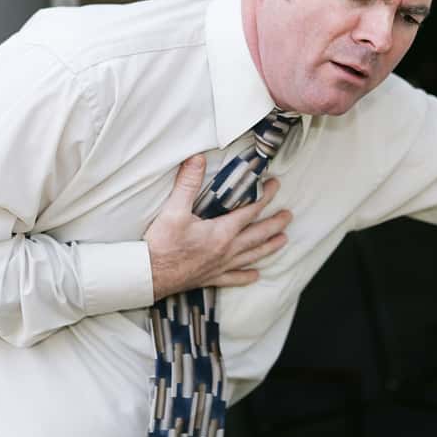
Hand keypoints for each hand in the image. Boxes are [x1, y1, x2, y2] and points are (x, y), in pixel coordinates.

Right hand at [144, 155, 291, 299]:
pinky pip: (233, 278)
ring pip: (251, 255)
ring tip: (283, 240)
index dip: (265, 197)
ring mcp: (220, 266)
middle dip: (275, 223)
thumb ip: (187, 183)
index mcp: (221, 232)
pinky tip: (255, 276)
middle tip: (289, 215)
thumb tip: (197, 159)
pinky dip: (246, 276)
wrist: (147, 275)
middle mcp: (226, 250)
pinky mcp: (210, 277)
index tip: (276, 185)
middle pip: (257, 235)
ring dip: (269, 247)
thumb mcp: (173, 210)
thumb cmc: (161, 244)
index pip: (250, 211)